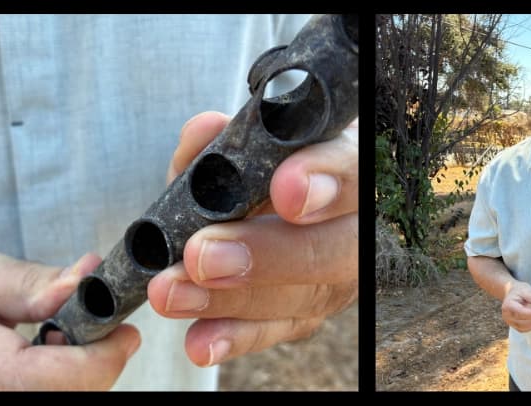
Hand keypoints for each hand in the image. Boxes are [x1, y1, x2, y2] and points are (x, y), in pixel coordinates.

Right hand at [0, 244, 139, 389]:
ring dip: (75, 379)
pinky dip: (57, 386)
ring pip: (52, 403)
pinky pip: (40, 403)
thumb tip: (87, 283)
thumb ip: (34, 283)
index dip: (95, 361)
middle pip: (54, 398)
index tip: (123, 334)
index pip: (40, 378)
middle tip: (94, 334)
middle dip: (92, 369)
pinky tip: (45, 365)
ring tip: (59, 344)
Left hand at [147, 111, 358, 366]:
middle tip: (204, 254)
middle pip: (335, 249)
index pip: (355, 168)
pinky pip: (276, 331)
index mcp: (352, 166)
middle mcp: (359, 227)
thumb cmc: (267, 161)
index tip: (286, 187)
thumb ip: (226, 139)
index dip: (327, 178)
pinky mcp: (307, 314)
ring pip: (303, 297)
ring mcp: (338, 278)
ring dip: (232, 299)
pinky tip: (200, 342)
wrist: (274, 198)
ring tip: (171, 292)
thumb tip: (205, 133)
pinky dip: (235, 337)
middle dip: (269, 254)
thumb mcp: (248, 140)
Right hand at [502, 281, 530, 331]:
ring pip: (524, 328)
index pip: (520, 312)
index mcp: (508, 305)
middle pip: (521, 322)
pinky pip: (526, 329)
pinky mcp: (516, 326)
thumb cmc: (518, 292)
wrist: (512, 294)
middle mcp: (507, 316)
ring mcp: (511, 322)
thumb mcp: (525, 289)